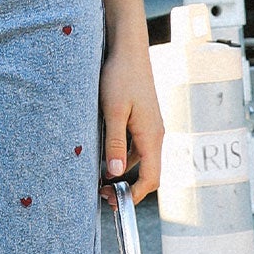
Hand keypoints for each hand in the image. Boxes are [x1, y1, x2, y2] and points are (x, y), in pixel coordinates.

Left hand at [100, 33, 163, 205]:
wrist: (128, 50)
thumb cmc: (120, 76)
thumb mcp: (113, 111)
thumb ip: (115, 143)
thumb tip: (116, 173)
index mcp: (152, 136)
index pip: (151, 178)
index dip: (134, 195)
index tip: (114, 203)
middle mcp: (155, 134)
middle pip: (147, 173)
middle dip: (127, 188)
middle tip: (101, 194)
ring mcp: (150, 128)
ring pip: (140, 160)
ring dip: (122, 173)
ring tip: (98, 178)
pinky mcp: (143, 121)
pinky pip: (136, 147)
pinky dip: (122, 157)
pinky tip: (104, 156)